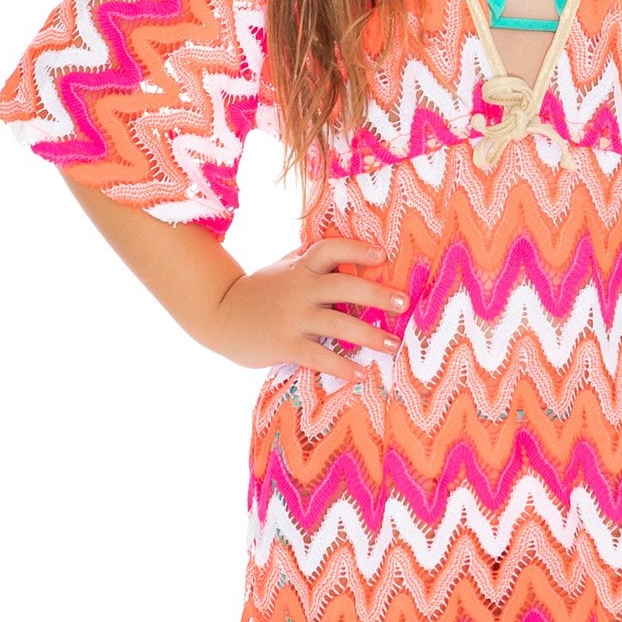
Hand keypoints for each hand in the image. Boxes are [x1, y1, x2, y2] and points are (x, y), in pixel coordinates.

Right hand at [212, 235, 407, 384]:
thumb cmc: (260, 291)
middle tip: (402, 302)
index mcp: (300, 267)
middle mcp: (299, 289)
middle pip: (343, 286)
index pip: (329, 249)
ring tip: (393, 345)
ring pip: (337, 324)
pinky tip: (362, 374)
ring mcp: (292, 318)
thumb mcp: (282, 268)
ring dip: (369, 335)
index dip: (356, 249)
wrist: (219, 315)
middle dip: (376, 294)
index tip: (382, 254)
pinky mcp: (284, 344)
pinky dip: (342, 367)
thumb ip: (308, 258)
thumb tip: (344, 247)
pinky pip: (319, 356)